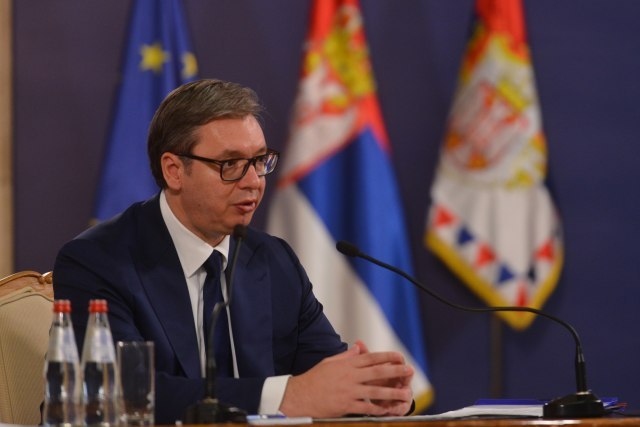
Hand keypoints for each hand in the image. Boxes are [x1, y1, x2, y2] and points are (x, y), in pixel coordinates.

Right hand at [279, 341, 413, 417]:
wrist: (300, 396)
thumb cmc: (314, 379)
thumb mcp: (330, 362)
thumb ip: (346, 356)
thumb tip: (358, 349)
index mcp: (347, 364)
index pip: (371, 358)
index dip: (387, 357)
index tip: (399, 357)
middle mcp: (350, 376)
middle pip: (377, 372)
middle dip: (396, 371)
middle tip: (409, 371)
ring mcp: (349, 391)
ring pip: (375, 391)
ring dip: (393, 392)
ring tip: (406, 394)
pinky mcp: (346, 405)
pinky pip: (366, 407)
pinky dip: (378, 409)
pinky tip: (387, 410)